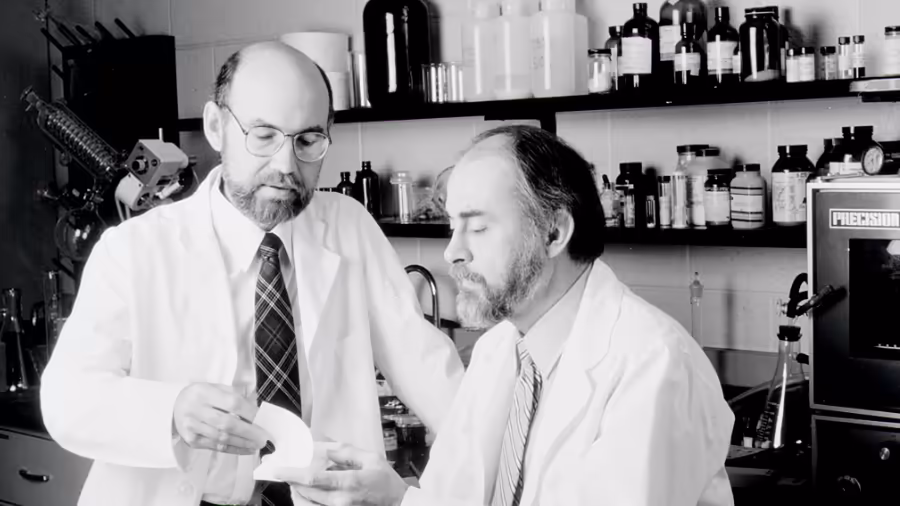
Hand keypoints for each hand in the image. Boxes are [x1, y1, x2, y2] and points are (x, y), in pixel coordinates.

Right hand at [172, 383, 269, 454]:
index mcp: (204, 393)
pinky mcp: (192, 440)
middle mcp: (196, 410)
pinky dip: (234, 449)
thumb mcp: (214, 387)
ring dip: (243, 443)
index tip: (262, 418)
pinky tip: (246, 449)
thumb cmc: (200, 396)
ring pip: (222, 438)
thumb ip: (233, 396)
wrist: (173, 406)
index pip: (232, 403)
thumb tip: (256, 410)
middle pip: (227, 423)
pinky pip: (216, 447)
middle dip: (249, 432)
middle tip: (264, 437)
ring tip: (258, 445)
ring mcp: (192, 427)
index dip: (249, 412)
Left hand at [274, 443, 409, 505]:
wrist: (398, 504)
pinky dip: (305, 501)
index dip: (292, 473)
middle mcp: (340, 501)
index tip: (277, 469)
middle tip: (284, 470)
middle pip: (304, 492)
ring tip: (295, 481)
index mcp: (349, 483)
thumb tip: (322, 447)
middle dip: (291, 481)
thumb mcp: (370, 458)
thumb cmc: (386, 482)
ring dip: (296, 492)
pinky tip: (306, 492)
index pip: (312, 478)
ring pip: (306, 504)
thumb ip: (344, 452)